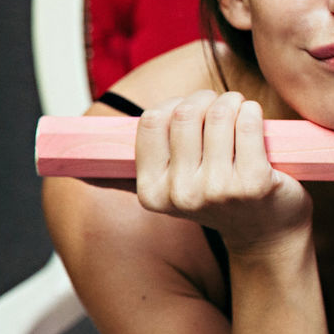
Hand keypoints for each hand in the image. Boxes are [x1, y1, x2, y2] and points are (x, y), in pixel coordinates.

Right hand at [134, 90, 311, 255]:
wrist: (266, 235)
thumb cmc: (217, 201)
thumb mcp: (168, 193)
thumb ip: (124, 177)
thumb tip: (67, 167)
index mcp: (152, 192)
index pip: (152, 121)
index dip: (175, 104)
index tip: (192, 108)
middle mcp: (181, 195)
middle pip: (186, 114)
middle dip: (206, 99)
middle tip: (221, 104)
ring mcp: (218, 191)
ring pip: (219, 114)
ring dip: (232, 102)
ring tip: (239, 109)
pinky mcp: (254, 184)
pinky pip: (248, 123)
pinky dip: (251, 111)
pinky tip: (254, 117)